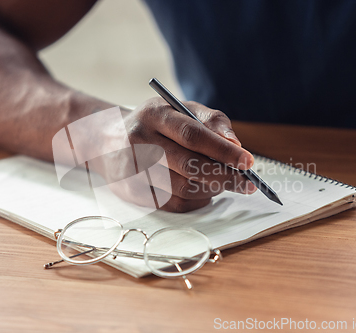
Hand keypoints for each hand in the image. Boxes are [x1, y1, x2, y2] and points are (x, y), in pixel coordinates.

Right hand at [93, 98, 256, 212]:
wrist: (108, 141)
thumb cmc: (155, 125)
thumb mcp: (180, 110)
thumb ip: (211, 122)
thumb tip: (236, 145)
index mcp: (154, 114)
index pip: (193, 134)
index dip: (223, 150)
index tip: (248, 161)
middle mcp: (140, 141)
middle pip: (189, 165)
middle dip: (224, 176)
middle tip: (247, 183)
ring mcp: (134, 169)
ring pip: (183, 188)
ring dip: (211, 189)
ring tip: (223, 182)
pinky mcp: (133, 192)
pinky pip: (174, 204)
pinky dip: (196, 200)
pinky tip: (202, 190)